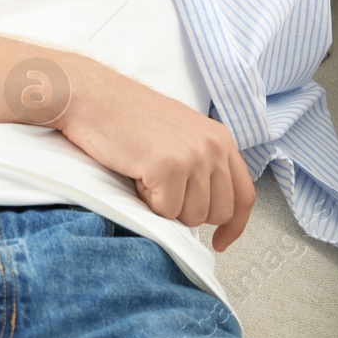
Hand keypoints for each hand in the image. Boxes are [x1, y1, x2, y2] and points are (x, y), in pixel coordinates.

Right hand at [55, 60, 254, 251]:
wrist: (92, 96)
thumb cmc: (126, 115)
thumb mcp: (180, 133)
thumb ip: (203, 163)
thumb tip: (210, 206)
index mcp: (220, 138)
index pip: (245, 195)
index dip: (234, 225)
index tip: (221, 240)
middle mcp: (213, 146)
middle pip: (219, 213)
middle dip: (188, 212)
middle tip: (162, 189)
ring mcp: (192, 157)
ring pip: (191, 216)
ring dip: (164, 205)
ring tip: (146, 174)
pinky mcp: (168, 167)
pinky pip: (165, 211)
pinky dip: (146, 201)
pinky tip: (137, 173)